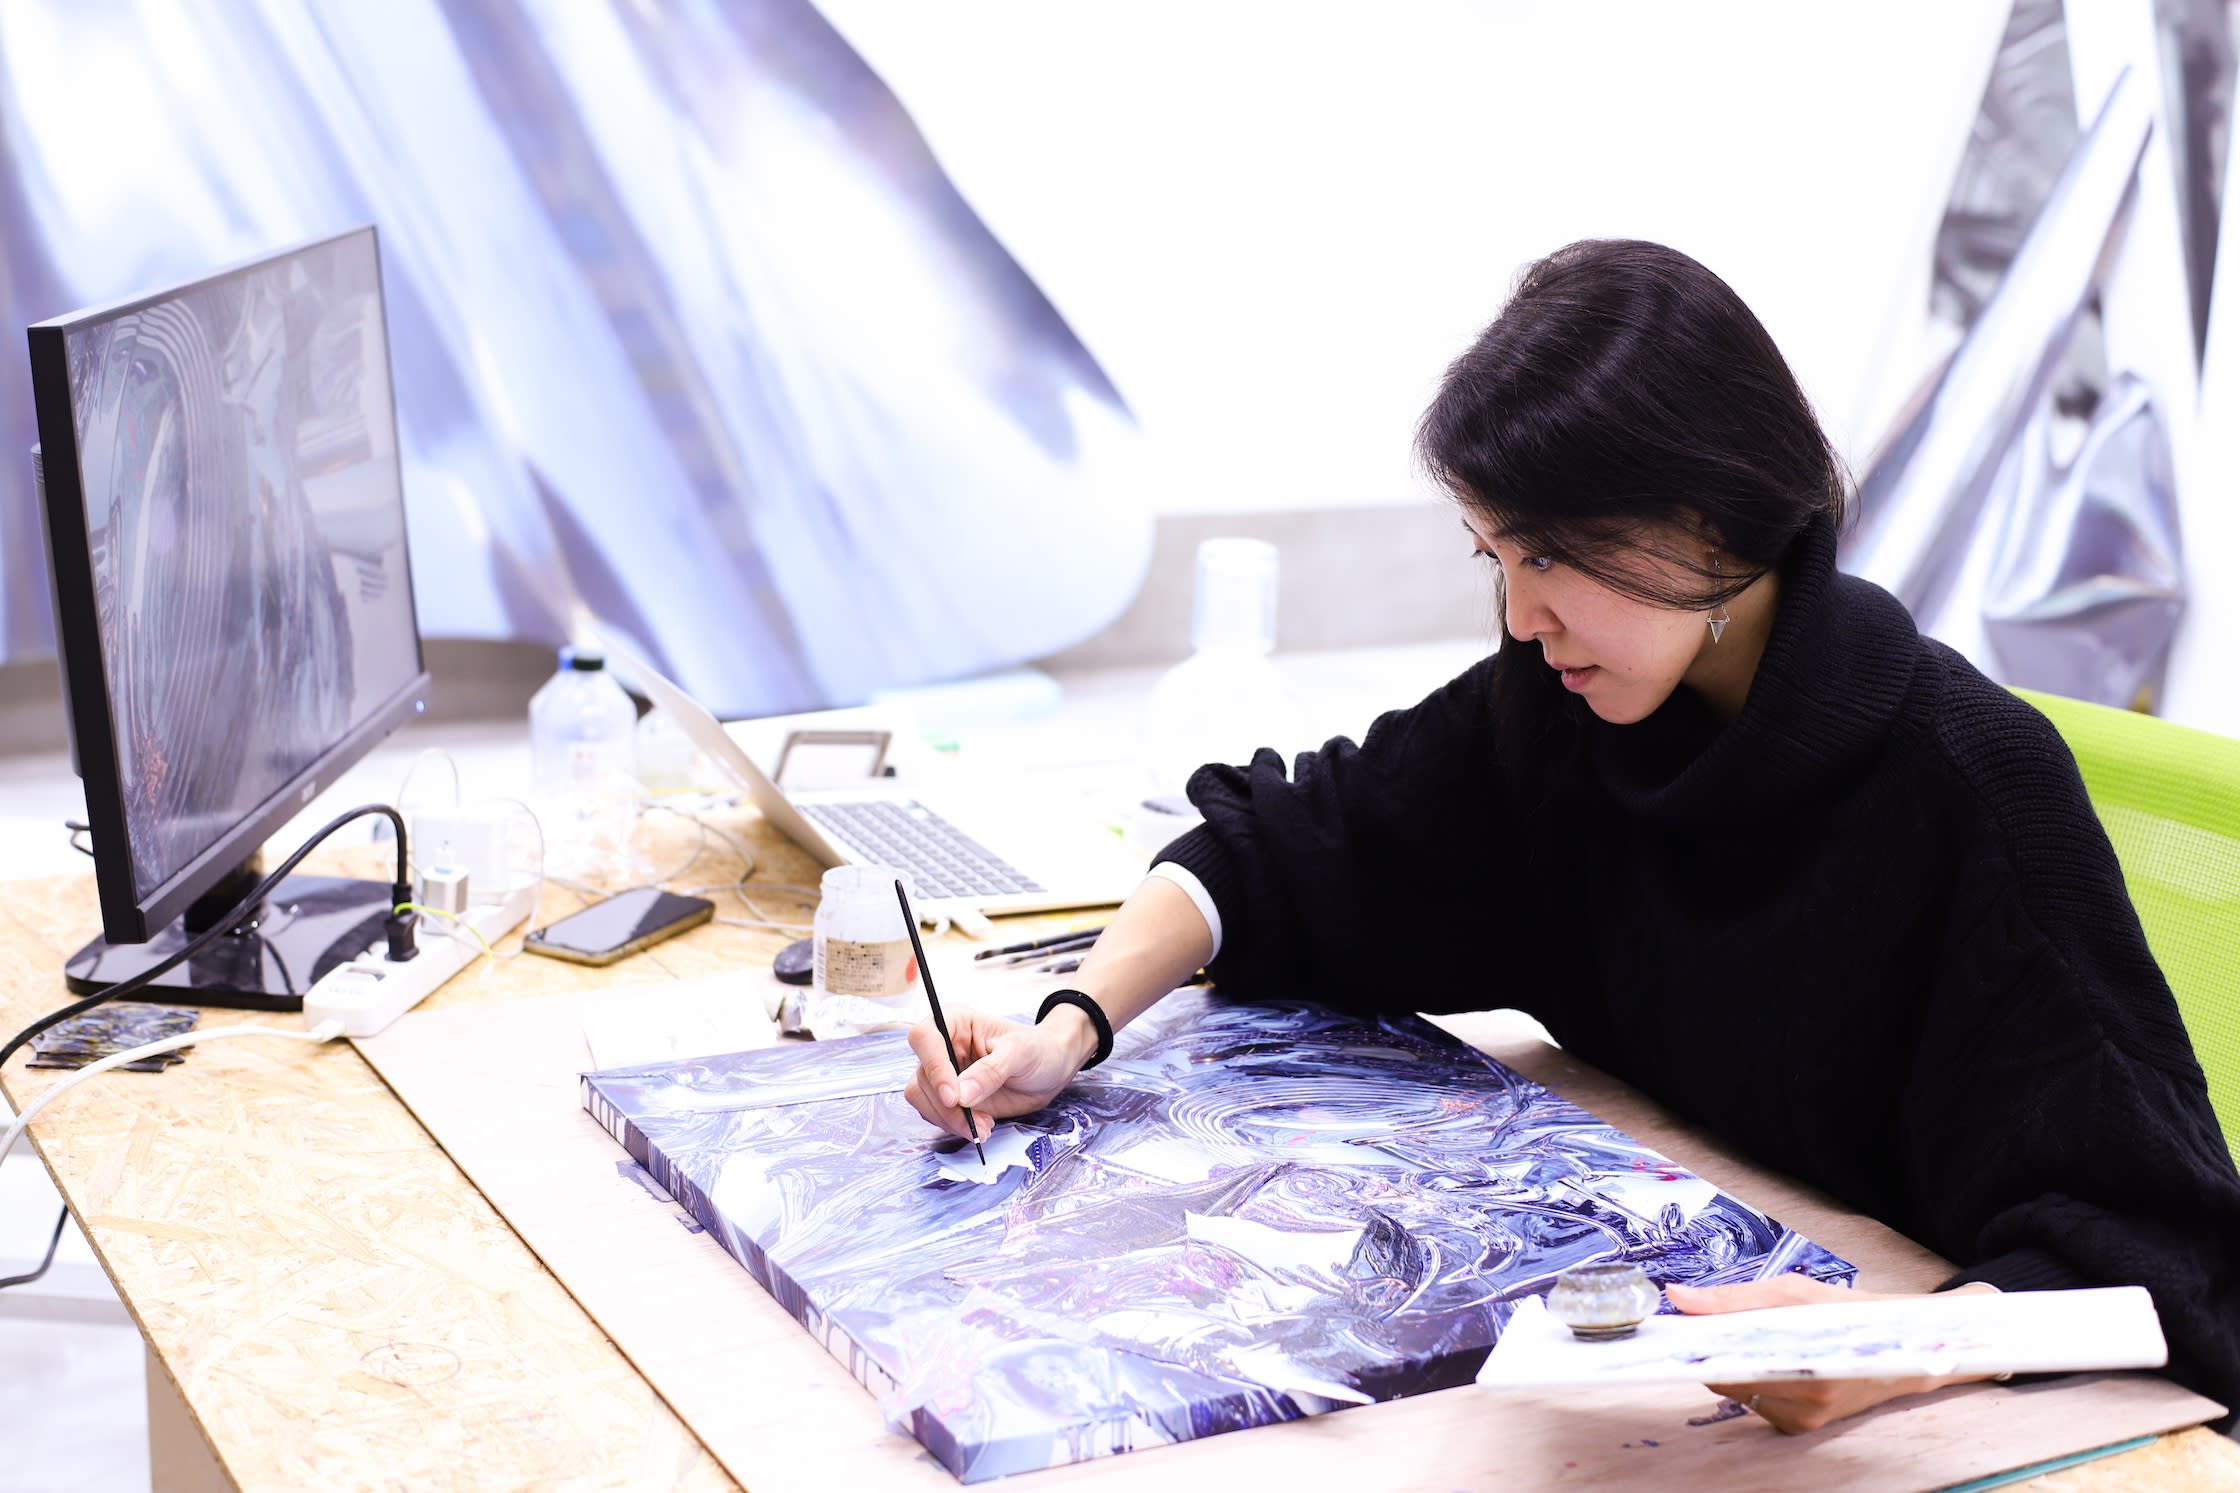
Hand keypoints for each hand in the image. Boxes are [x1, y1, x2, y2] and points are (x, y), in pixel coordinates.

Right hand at [902, 1006, 1093, 1141]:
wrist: (1051, 1070)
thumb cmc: (1038, 1049)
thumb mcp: (1021, 1053)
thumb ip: (992, 1071)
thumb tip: (961, 1094)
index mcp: (956, 1022)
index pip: (925, 1038)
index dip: (934, 1068)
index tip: (953, 1097)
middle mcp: (943, 1046)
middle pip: (922, 1076)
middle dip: (947, 1106)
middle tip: (976, 1122)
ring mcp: (944, 1073)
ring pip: (923, 1098)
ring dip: (950, 1120)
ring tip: (985, 1126)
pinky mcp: (949, 1097)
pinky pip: (935, 1114)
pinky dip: (955, 1126)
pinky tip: (982, 1125)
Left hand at [1667, 1275, 1997, 1433]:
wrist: (1907, 1347)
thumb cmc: (1852, 1314)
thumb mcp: (1794, 1292)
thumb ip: (1733, 1299)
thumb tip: (1680, 1298)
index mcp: (1805, 1369)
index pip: (1727, 1367)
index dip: (1698, 1348)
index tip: (1674, 1331)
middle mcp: (1805, 1403)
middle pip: (1727, 1380)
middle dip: (1713, 1351)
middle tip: (1703, 1322)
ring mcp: (1804, 1419)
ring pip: (1738, 1391)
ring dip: (1732, 1364)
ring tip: (1744, 1335)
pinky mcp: (1801, 1426)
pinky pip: (1755, 1401)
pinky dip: (1750, 1377)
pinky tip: (1764, 1356)